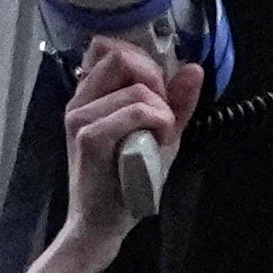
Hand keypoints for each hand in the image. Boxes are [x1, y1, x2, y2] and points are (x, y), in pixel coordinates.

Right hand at [10, 29, 208, 272]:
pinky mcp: (88, 137)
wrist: (102, 223)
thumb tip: (193, 68)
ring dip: (162, 111)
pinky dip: (158, 123)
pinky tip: (155, 143)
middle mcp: (80, 101)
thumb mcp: (160, 135)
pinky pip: (136, 111)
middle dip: (157, 82)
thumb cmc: (127, 180)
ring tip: (156, 138)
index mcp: (90, 97)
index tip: (157, 93)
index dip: (144, 62)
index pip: (113, 49)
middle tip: (162, 116)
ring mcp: (80, 117)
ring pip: (138, 87)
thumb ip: (176, 102)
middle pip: (124, 58)